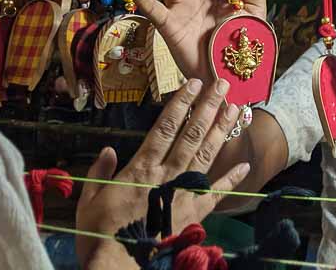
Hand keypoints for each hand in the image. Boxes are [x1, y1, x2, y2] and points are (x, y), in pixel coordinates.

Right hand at [75, 79, 250, 266]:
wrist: (119, 267)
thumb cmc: (100, 236)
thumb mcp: (89, 202)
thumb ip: (100, 174)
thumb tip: (107, 151)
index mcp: (142, 169)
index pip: (165, 128)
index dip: (181, 103)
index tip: (194, 84)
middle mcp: (168, 174)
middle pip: (192, 133)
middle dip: (209, 106)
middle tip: (224, 84)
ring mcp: (185, 193)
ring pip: (207, 154)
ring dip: (222, 129)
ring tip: (236, 108)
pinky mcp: (196, 214)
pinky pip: (217, 193)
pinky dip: (232, 179)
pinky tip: (246, 165)